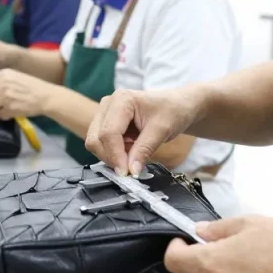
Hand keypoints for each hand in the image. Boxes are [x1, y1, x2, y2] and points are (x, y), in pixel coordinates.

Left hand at [0, 69, 52, 119]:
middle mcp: (2, 83)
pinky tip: (14, 110)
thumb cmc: (31, 87)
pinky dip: (6, 115)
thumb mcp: (15, 76)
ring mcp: (5, 96)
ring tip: (8, 106)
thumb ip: (0, 80)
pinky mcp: (9, 108)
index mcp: (3, 74)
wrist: (46, 97)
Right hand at [85, 88, 200, 176]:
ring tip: (133, 156)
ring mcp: (104, 113)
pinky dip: (113, 153)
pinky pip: (101, 143)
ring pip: (95, 142)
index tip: (126, 173)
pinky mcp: (105, 122)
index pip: (109, 133)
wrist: (177, 105)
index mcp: (122, 100)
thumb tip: (131, 171)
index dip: (115, 155)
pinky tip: (129, 151)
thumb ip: (144, 150)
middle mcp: (108, 104)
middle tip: (129, 170)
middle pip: (96, 138)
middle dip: (110, 157)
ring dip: (111, 156)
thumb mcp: (162, 130)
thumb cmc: (172, 111)